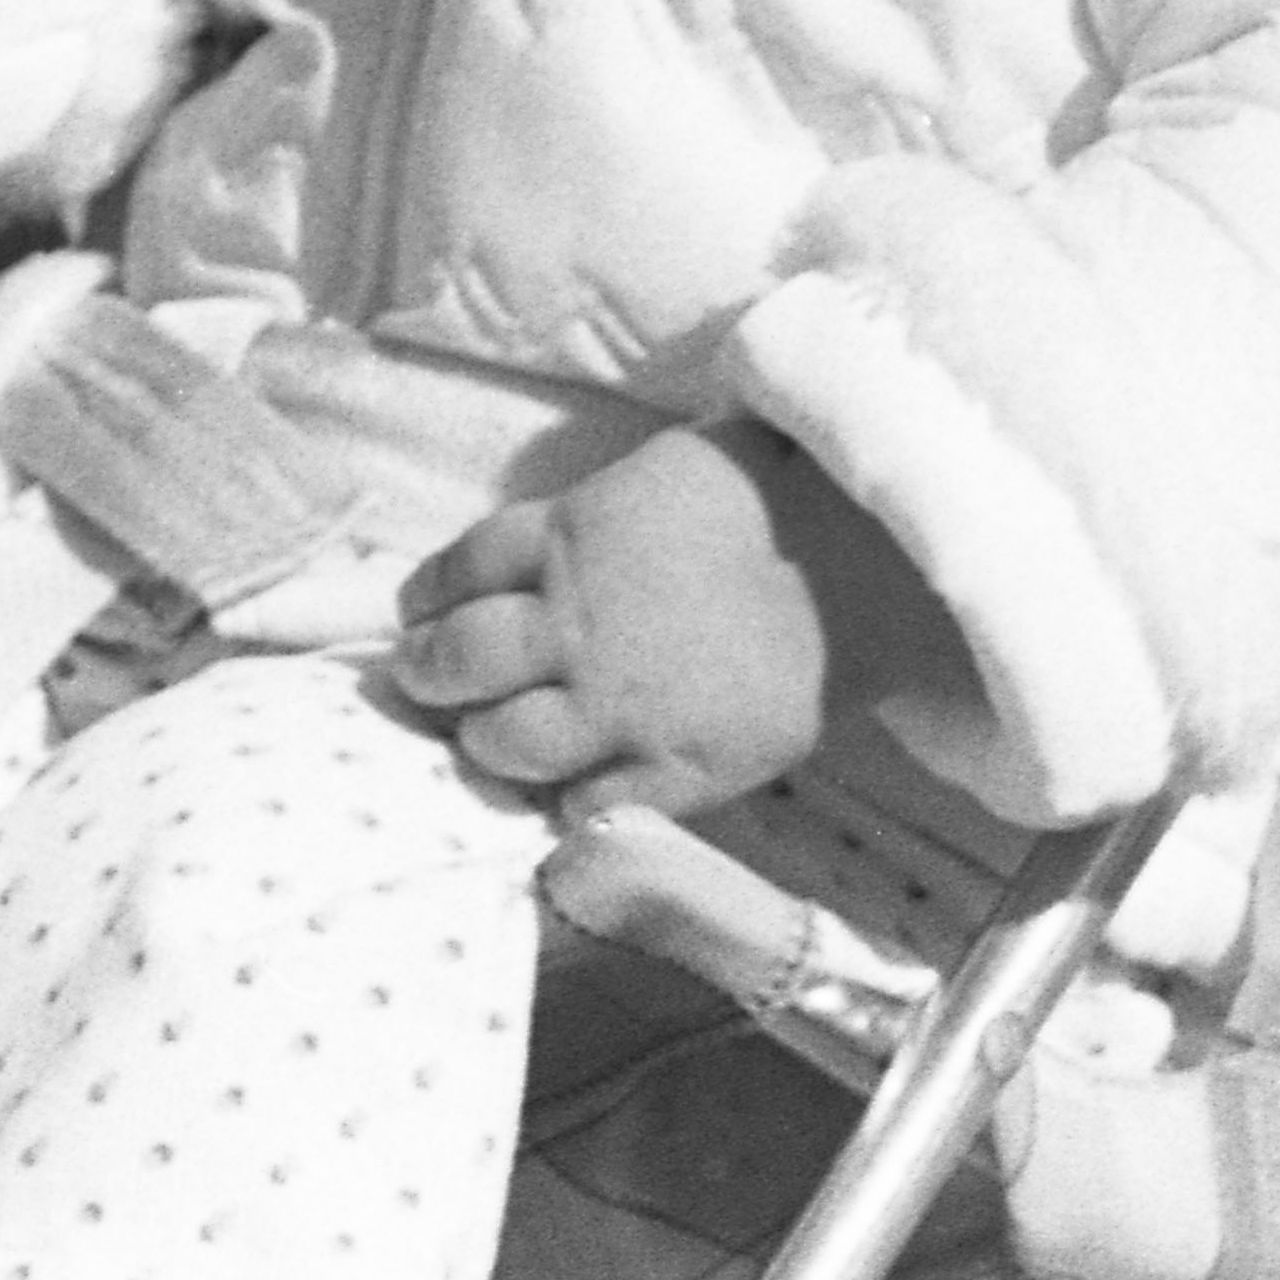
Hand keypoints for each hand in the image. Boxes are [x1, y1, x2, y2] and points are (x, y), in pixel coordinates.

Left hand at [392, 422, 950, 821]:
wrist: (862, 565)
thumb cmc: (774, 496)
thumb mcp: (659, 473)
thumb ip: (598, 509)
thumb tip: (564, 525)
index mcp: (568, 537)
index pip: (459, 569)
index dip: (427, 593)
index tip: (417, 610)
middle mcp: (573, 625)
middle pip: (459, 658)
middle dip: (427, 672)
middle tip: (421, 679)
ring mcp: (618, 706)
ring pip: (505, 741)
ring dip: (484, 741)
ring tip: (486, 738)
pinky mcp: (674, 769)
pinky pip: (588, 806)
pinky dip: (566, 803)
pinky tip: (564, 792)